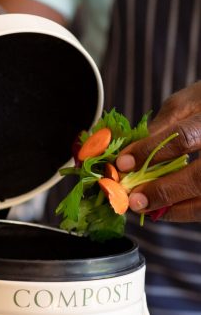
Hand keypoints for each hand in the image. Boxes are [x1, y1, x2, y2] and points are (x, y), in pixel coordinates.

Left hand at [116, 82, 200, 220]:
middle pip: (200, 177)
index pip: (183, 138)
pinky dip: (185, 211)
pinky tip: (166, 209)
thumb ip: (161, 128)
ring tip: (147, 207)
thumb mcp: (186, 103)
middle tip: (135, 200)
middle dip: (164, 191)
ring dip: (175, 208)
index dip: (150, 153)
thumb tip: (130, 156)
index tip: (122, 165)